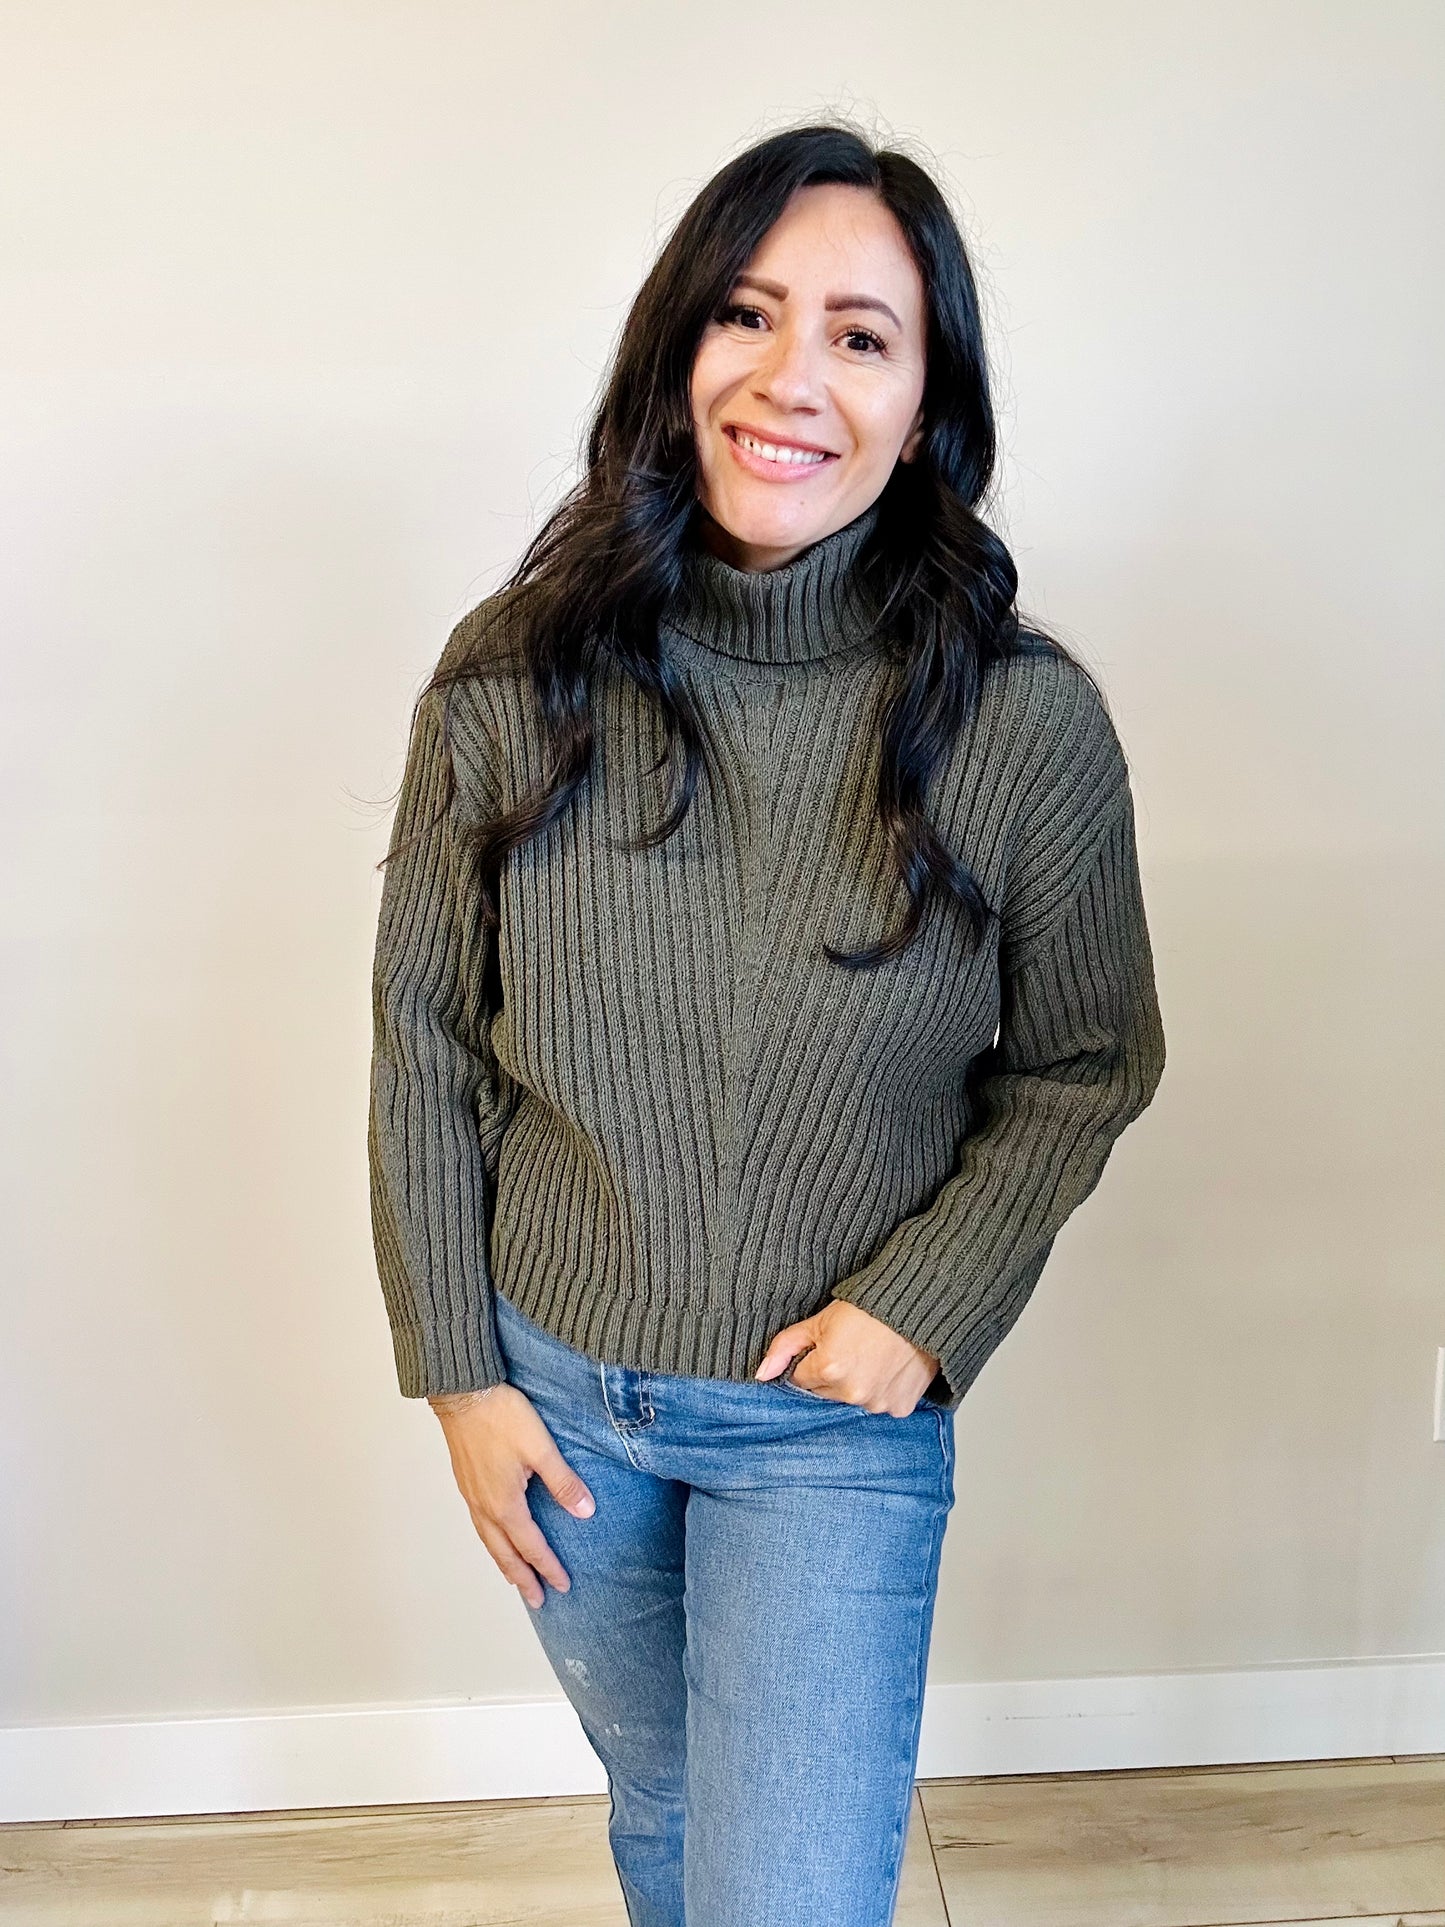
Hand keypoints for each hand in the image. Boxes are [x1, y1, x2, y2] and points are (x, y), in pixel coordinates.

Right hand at [428, 1383, 594, 1608]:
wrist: (462, 1392)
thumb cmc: (500, 1415)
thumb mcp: (541, 1447)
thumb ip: (563, 1481)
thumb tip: (585, 1511)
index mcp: (505, 1503)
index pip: (532, 1546)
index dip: (548, 1567)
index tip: (563, 1585)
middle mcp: (485, 1506)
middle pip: (505, 1553)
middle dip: (522, 1578)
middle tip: (536, 1600)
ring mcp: (472, 1495)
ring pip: (489, 1541)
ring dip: (504, 1563)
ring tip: (515, 1578)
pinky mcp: (466, 1482)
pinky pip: (479, 1524)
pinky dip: (490, 1541)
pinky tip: (496, 1536)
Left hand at [754, 1300, 939, 1417]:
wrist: (918, 1305)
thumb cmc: (869, 1308)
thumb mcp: (819, 1321)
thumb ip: (785, 1347)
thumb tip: (761, 1374)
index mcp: (827, 1370)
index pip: (801, 1380)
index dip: (812, 1360)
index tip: (829, 1345)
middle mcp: (852, 1393)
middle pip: (825, 1393)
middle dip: (832, 1375)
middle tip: (852, 1348)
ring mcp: (878, 1403)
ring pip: (852, 1401)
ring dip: (857, 1385)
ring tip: (873, 1356)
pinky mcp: (900, 1408)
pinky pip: (881, 1405)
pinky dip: (882, 1391)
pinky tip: (888, 1368)